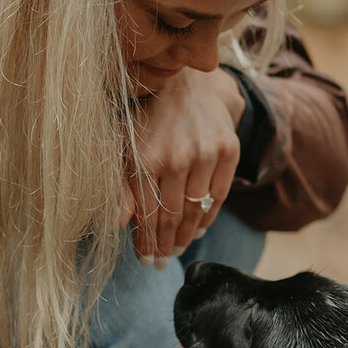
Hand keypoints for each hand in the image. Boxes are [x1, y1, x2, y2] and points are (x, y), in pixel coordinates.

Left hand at [126, 68, 243, 264]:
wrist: (188, 84)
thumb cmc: (147, 121)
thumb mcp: (123, 147)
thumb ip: (118, 186)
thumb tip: (119, 222)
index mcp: (144, 157)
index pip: (147, 214)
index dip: (146, 243)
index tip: (145, 261)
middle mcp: (176, 156)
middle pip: (172, 217)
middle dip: (165, 246)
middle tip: (161, 263)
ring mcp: (206, 153)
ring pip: (196, 211)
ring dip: (186, 236)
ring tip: (177, 249)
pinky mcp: (228, 150)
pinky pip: (219, 197)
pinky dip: (207, 217)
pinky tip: (197, 229)